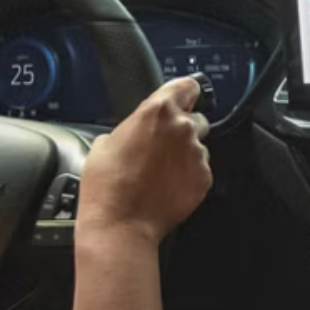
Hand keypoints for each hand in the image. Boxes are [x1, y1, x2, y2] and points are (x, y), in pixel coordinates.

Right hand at [79, 77, 213, 244]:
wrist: (120, 224)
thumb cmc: (108, 185)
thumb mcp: (105, 142)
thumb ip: (130, 128)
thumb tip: (135, 133)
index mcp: (158, 111)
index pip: (188, 86)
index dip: (186, 93)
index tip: (185, 98)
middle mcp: (182, 128)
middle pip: (195, 119)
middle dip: (182, 130)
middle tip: (161, 148)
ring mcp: (196, 154)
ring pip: (198, 147)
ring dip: (184, 155)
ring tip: (160, 173)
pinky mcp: (204, 178)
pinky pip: (200, 170)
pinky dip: (189, 176)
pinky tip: (168, 187)